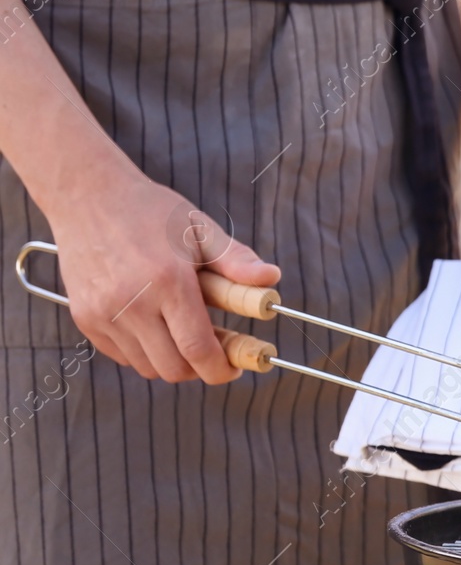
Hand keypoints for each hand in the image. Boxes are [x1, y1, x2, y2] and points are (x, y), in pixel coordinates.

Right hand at [50, 162, 280, 383]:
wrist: (87, 196)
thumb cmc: (151, 212)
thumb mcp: (200, 229)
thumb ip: (237, 259)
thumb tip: (272, 278)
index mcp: (168, 281)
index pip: (198, 349)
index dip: (221, 368)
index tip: (236, 366)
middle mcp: (131, 302)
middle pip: (174, 368)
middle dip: (200, 368)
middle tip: (214, 349)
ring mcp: (102, 313)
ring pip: (147, 367)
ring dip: (172, 360)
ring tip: (182, 332)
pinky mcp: (84, 318)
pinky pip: (123, 356)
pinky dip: (144, 352)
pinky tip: (154, 325)